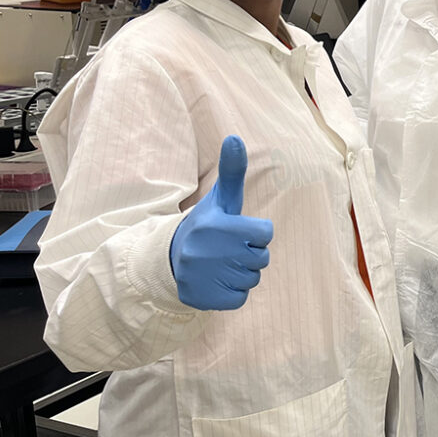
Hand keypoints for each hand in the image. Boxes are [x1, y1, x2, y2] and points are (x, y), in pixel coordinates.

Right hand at [169, 136, 273, 310]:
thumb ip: (233, 171)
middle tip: (228, 249)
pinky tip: (217, 281)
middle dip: (251, 253)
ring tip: (221, 264)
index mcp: (215, 225)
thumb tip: (235, 138)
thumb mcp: (221, 199)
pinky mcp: (203, 299)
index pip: (266, 232)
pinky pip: (240, 299)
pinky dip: (234, 293)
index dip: (256, 232)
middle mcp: (206, 251)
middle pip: (262, 258)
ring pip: (253, 279)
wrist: (171, 258)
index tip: (237, 231)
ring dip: (242, 273)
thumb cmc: (208, 225)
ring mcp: (203, 277)